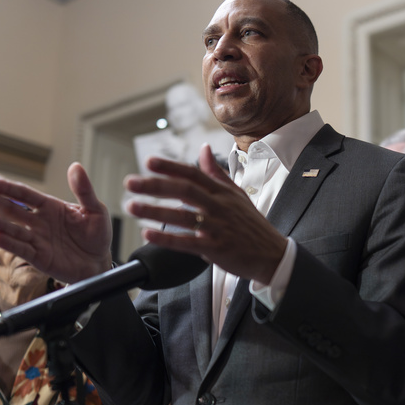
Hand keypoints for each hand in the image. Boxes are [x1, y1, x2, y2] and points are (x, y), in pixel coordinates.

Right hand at [0, 163, 112, 283]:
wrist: (99, 262)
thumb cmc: (96, 235)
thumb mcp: (95, 210)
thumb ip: (84, 190)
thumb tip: (75, 166)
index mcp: (49, 207)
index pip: (25, 194)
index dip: (7, 188)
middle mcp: (38, 222)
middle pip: (12, 209)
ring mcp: (36, 239)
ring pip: (14, 230)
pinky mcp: (38, 257)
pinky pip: (22, 249)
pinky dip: (9, 244)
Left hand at [124, 144, 287, 283]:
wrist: (273, 255)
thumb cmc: (252, 225)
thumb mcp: (238, 195)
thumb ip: (216, 173)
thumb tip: (203, 149)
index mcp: (223, 192)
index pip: (194, 174)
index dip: (171, 167)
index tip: (148, 162)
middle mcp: (220, 206)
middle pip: (185, 190)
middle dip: (155, 185)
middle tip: (130, 182)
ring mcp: (218, 227)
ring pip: (183, 216)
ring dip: (155, 210)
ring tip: (132, 206)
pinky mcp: (217, 248)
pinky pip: (188, 242)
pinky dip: (167, 238)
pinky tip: (148, 234)